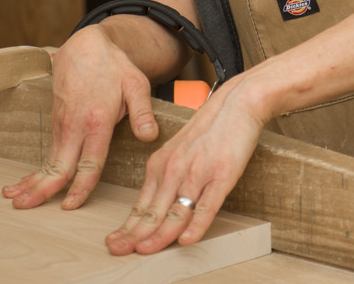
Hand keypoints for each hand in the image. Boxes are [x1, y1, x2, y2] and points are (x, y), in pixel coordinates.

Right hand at [3, 25, 160, 210]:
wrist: (86, 47)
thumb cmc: (115, 67)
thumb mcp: (137, 85)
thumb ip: (143, 113)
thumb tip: (150, 137)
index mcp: (97, 120)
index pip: (89, 161)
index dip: (80, 186)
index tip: (71, 205)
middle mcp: (75, 125)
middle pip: (58, 165)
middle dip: (42, 189)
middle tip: (26, 208)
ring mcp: (62, 124)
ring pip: (48, 161)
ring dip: (32, 181)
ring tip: (16, 201)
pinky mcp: (56, 122)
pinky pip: (48, 152)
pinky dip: (35, 170)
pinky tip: (22, 184)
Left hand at [104, 75, 267, 254]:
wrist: (237, 102)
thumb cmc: (211, 126)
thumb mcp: (179, 148)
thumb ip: (167, 173)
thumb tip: (156, 203)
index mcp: (161, 164)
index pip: (141, 204)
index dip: (128, 227)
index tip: (116, 242)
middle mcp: (175, 170)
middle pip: (152, 212)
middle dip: (134, 235)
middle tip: (118, 251)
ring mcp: (198, 173)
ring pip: (175, 213)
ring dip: (159, 236)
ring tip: (147, 251)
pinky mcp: (222, 175)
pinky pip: (206, 206)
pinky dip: (196, 226)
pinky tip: (187, 240)